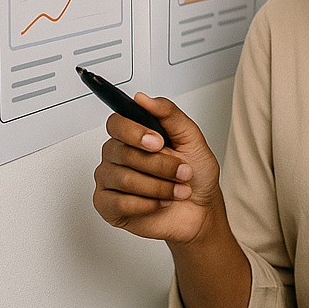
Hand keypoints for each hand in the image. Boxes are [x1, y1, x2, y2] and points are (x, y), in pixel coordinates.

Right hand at [93, 93, 221, 244]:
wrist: (201, 209)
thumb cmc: (196, 174)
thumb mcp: (191, 138)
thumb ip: (169, 114)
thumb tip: (143, 98)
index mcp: (134, 135)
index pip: (117, 123)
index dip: (135, 132)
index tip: (158, 142)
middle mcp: (117, 154)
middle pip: (123, 152)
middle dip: (160, 165)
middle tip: (182, 171)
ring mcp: (110, 180)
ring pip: (124, 178)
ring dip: (159, 186)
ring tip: (178, 190)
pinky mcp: (107, 205)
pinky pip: (120, 202)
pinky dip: (147, 204)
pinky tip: (161, 203)